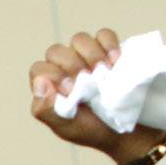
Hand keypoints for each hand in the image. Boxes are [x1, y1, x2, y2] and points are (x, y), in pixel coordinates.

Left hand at [29, 28, 165, 164]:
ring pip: (79, 39)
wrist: (126, 129)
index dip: (53, 75)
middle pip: (56, 51)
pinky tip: (116, 60)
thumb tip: (40, 82)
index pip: (39, 69)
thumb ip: (45, 109)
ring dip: (91, 54)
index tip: (71, 89)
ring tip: (105, 71)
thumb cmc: (92, 130)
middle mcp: (63, 68)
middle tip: (88, 80)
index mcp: (49, 87)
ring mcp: (84, 57)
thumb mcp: (66, 127)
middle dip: (71, 64)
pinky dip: (110, 44)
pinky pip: (104, 34)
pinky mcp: (107, 50)